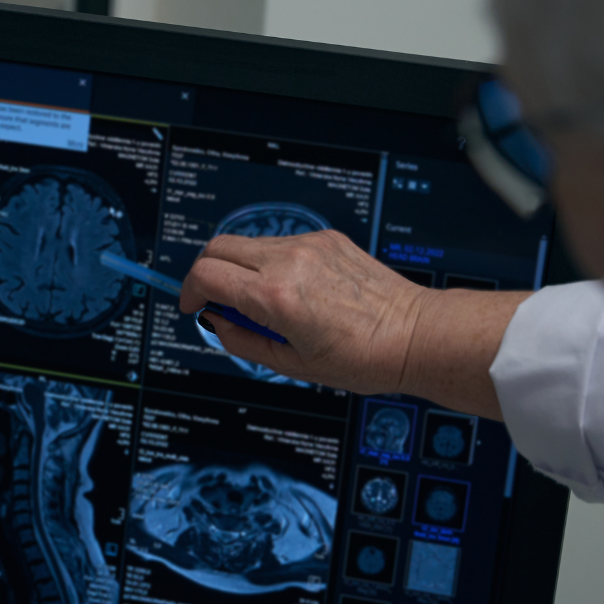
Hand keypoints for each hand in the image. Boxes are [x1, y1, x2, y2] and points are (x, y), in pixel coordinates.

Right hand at [179, 229, 529, 418]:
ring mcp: (309, 245)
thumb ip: (242, 341)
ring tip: (263, 302)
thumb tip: (215, 323)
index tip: (192, 305)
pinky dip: (271, 263)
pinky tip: (294, 290)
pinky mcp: (327, 238)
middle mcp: (288, 261)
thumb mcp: (291, 364)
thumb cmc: (361, 358)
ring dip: (241, 267)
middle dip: (206, 272)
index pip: (206, 275)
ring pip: (248, 243)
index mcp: (275, 297)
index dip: (189, 291)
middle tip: (215, 300)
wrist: (414, 335)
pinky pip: (281, 243)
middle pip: (218, 247)